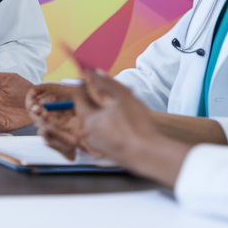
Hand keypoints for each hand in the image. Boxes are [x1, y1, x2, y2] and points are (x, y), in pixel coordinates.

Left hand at [32, 69, 191, 186]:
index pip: (78, 98)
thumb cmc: (137, 127)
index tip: (91, 81)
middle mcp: (89, 134)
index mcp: (88, 119)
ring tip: (125, 113)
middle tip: (115, 98)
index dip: (85, 87)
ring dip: (106, 117)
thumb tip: (94, 72)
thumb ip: (107, 82)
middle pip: (89, 111)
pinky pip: (106, 136)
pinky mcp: (108, 154)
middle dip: (100, 102)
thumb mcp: (123, 96)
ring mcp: (98, 146)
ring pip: (98, 124)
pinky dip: (113, 130)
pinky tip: (127, 127)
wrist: (150, 155)